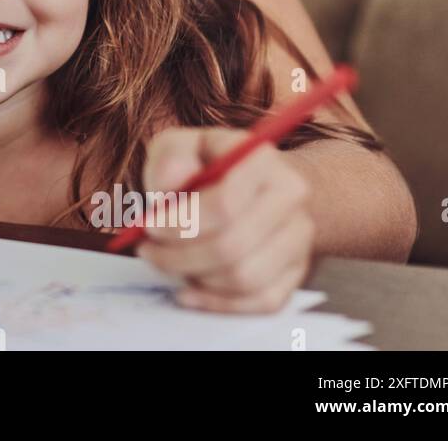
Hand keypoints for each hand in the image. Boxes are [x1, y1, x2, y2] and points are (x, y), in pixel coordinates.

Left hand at [135, 126, 314, 312]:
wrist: (255, 185)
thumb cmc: (209, 165)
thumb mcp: (180, 145)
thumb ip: (170, 157)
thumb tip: (169, 185)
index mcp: (262, 160)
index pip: (224, 204)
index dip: (179, 222)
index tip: (148, 226)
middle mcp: (291, 199)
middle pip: (232, 246)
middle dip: (178, 255)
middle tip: (148, 250)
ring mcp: (299, 238)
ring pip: (245, 278)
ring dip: (195, 277)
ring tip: (167, 261)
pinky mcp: (297, 272)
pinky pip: (261, 301)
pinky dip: (218, 302)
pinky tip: (188, 290)